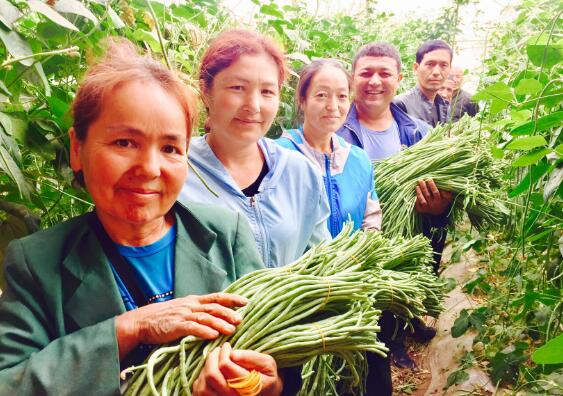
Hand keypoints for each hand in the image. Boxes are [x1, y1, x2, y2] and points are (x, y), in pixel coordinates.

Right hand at [115, 293, 246, 358]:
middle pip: (214, 307)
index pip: (216, 297)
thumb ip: (198, 310)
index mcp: (194, 300)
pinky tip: (213, 335)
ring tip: (231, 329)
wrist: (142, 321)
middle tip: (241, 320)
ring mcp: (183, 315)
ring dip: (220, 323)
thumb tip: (216, 314)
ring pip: (206, 317)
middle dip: (229, 313)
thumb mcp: (183, 308)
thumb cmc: (164, 317)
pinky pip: (192, 328)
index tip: (246, 301)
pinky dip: (204, 331)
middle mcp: (191, 305)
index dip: (232, 299)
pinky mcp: (176, 325)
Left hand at [193, 343, 282, 395]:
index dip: (224, 352)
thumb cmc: (266, 377)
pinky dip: (202, 379)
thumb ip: (252, 357)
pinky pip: (200, 392)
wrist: (266, 394)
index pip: (226, 366)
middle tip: (218, 350)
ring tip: (215, 361)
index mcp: (249, 387)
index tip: (227, 346)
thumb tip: (233, 354)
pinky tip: (211, 372)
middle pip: (212, 376)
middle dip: (212, 358)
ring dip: (206, 369)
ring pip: (203, 386)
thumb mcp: (267, 364)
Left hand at [414, 179, 452, 214]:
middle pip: (428, 195)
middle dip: (423, 187)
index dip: (432, 185)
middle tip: (421, 180)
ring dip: (419, 193)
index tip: (429, 179)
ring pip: (422, 201)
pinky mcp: (422, 211)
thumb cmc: (443, 199)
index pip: (436, 192)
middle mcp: (434, 205)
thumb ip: (447, 190)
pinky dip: (416, 200)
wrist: (439, 210)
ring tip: (417, 186)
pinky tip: (415, 194)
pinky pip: (417, 206)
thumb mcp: (448, 196)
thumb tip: (442, 183)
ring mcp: (428, 209)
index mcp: (441, 201)